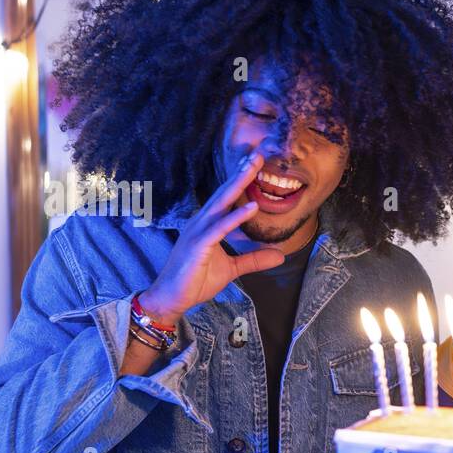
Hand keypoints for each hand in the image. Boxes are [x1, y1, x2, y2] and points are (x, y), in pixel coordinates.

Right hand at [137, 152, 283, 324]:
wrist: (173, 298)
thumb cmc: (196, 280)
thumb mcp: (232, 269)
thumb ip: (254, 259)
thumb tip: (279, 255)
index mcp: (208, 225)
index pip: (226, 198)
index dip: (240, 180)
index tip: (255, 163)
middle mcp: (201, 222)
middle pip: (224, 193)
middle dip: (241, 173)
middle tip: (257, 153)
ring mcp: (198, 232)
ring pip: (221, 203)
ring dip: (238, 184)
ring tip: (254, 168)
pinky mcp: (198, 246)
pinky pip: (220, 228)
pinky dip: (236, 217)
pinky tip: (253, 207)